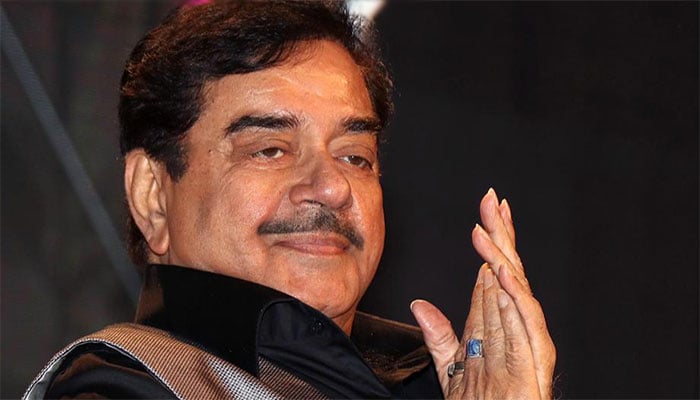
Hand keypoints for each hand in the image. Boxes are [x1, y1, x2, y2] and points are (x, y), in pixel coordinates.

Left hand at [411, 188, 554, 398]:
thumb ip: (439, 336)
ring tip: (487, 227)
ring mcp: (526, 342)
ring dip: (501, 257)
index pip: (494, 272)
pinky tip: (501, 272)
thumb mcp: (451, 368)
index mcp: (496, 325)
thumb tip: (418, 304)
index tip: (486, 212)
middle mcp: (515, 327)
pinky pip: (525, 324)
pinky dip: (514, 296)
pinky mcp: (533, 361)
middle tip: (491, 200)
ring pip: (514, 290)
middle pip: (507, 271)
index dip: (490, 241)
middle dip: (499, 235)